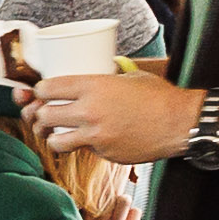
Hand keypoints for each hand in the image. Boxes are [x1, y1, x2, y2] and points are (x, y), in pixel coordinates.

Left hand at [25, 69, 192, 165]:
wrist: (179, 123)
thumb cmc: (158, 97)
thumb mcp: (130, 77)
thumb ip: (108, 75)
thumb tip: (100, 67)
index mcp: (93, 86)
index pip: (48, 88)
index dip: (39, 91)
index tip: (40, 93)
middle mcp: (90, 111)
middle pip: (45, 115)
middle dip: (40, 115)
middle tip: (45, 115)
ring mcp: (95, 135)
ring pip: (55, 140)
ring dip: (52, 137)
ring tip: (57, 133)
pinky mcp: (103, 153)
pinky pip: (82, 150)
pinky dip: (81, 146)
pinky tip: (87, 140)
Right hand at [87, 170, 140, 219]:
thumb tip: (92, 200)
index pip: (91, 196)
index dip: (99, 190)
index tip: (103, 187)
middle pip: (109, 194)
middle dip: (115, 197)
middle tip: (117, 206)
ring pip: (124, 200)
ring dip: (126, 206)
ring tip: (124, 218)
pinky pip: (135, 213)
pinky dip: (134, 217)